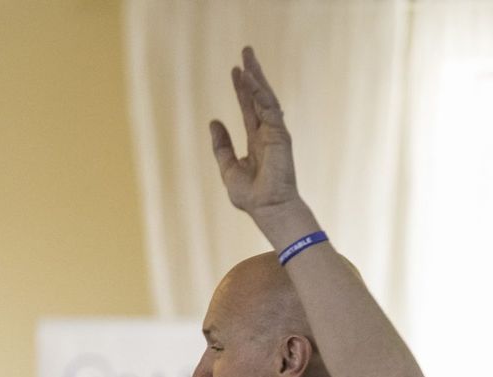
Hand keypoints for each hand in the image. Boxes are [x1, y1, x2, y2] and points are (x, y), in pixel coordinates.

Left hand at [209, 47, 303, 222]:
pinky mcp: (280, 133)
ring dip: (256, 76)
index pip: (248, 108)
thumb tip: (213, 122)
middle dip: (252, 74)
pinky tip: (250, 78)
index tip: (235, 71)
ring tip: (247, 57)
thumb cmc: (251, 196)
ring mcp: (275, 131)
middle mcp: (267, 132)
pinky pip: (268, 106)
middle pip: (258, 96)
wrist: (268, 209)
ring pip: (265, 96)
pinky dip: (259, 91)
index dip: (242, 89)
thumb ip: (221, 145)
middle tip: (245, 51)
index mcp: (256, 140)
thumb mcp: (228, 168)